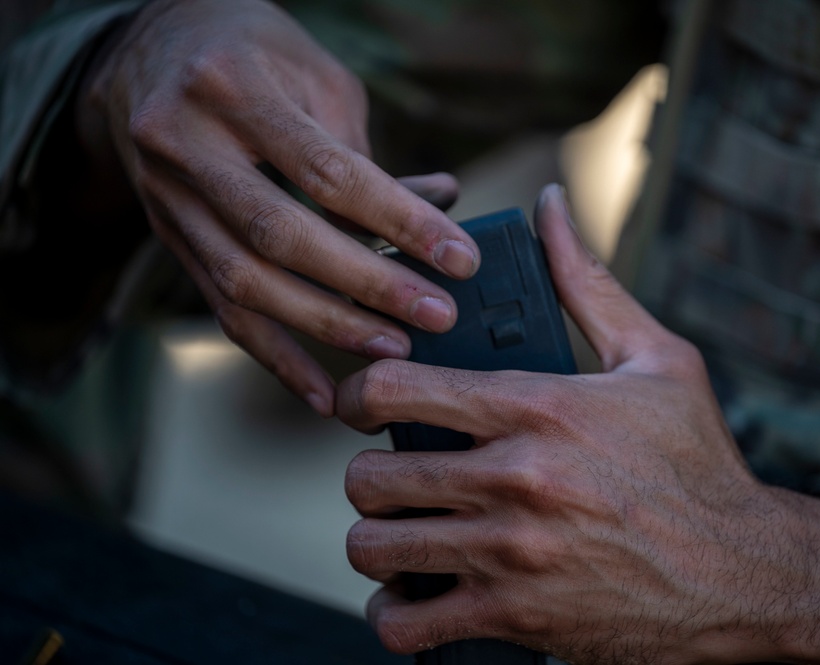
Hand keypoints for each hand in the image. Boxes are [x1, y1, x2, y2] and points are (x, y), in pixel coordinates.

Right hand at [76, 0, 479, 415]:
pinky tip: (324, 394)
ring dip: (326, 328)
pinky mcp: (169, 239)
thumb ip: (365, 152)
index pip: (327, 172)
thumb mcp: (313, 75)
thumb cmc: (252, 53)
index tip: (460, 260)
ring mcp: (167, 198)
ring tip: (394, 351)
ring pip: (246, 284)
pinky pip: (221, 310)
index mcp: (231, 87)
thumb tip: (439, 210)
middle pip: (281, 236)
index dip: (399, 222)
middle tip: (436, 315)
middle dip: (367, 285)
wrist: (148, 53)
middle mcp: (185, 144)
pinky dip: (276, 357)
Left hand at [336, 185, 819, 663]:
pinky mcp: (516, 617)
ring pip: (375, 547)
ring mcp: (510, 554)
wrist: (744, 575)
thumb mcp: (655, 358)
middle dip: (370, 473)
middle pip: (369, 476)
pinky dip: (398, 612)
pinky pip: (407, 625)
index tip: (364, 406)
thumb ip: (586, 282)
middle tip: (393, 474)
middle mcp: (515, 480)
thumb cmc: (697, 462)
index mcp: (538, 407)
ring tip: (404, 530)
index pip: (393, 390)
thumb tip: (547, 208)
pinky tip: (418, 591)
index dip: (358, 395)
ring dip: (378, 539)